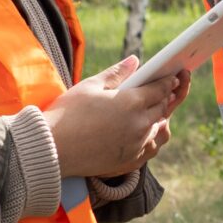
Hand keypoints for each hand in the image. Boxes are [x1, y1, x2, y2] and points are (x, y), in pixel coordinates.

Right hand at [42, 56, 188, 177]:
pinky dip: (151, 138)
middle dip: (165, 98)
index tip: (171, 77)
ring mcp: (136, 145)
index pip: (160, 89)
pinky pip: (150, 148)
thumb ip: (117, 73)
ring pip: (158, 129)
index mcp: (131, 103)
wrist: (51, 149)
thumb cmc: (66, 114)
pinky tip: (146, 132)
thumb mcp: (90, 86)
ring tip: (156, 110)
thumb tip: (135, 61)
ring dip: (159, 118)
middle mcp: (139, 125)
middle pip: (162, 108)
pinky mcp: (130, 160)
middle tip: (168, 91)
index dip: (167, 82)